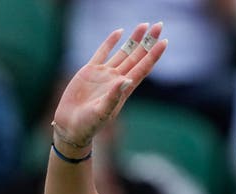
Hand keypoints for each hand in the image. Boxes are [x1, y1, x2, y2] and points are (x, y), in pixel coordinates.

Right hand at [52, 22, 166, 150]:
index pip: (143, 68)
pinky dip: (110, 42)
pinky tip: (119, 32)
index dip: (154, 55)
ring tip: (144, 25)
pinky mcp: (90, 71)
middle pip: (137, 56)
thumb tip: (126, 80)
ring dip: (134, 39)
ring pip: (123, 52)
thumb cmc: (89, 124)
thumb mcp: (101, 112)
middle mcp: (117, 79)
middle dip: (148, 41)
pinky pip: (102, 52)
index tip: (164, 42)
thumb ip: (114, 97)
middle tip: (159, 25)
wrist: (71, 126)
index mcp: (124, 89)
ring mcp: (105, 74)